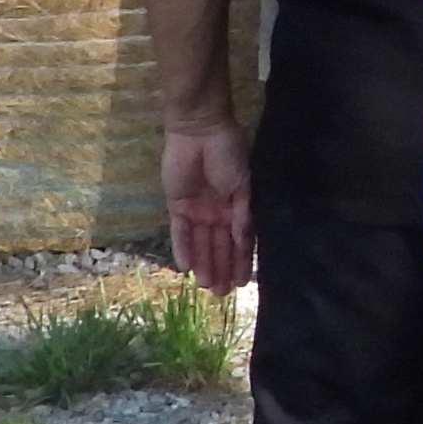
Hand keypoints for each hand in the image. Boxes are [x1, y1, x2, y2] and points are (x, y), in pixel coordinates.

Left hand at [162, 115, 254, 295]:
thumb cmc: (228, 153)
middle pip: (218, 246)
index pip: (239, 240)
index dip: (240, 261)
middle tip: (220, 293)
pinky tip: (186, 268)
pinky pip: (180, 232)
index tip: (241, 283)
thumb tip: (245, 242)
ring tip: (205, 287)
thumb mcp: (243, 185)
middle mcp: (217, 211)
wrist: (200, 130)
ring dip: (203, 264)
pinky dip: (182, 249)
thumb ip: (243, 215)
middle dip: (220, 268)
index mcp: (237, 205)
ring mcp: (197, 209)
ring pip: (200, 243)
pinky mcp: (177, 205)